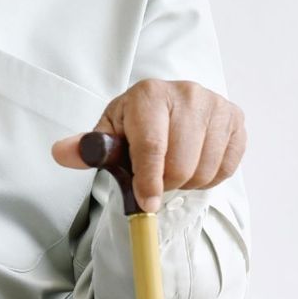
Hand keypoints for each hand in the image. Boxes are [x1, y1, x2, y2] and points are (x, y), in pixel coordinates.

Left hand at [51, 79, 247, 212]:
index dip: (149, 181)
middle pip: (181, 164)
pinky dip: (209, 177)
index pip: (152, 146)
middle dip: (165, 183)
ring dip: (187, 182)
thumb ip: (87, 148)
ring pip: (205, 170)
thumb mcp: (109, 133)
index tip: (147, 204)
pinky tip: (194, 163)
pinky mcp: (236, 119)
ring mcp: (216, 105)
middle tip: (154, 178)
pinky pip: (227, 167)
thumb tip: (62, 154)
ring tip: (172, 168)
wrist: (166, 106)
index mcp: (149, 95)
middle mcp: (187, 94)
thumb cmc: (135, 124)